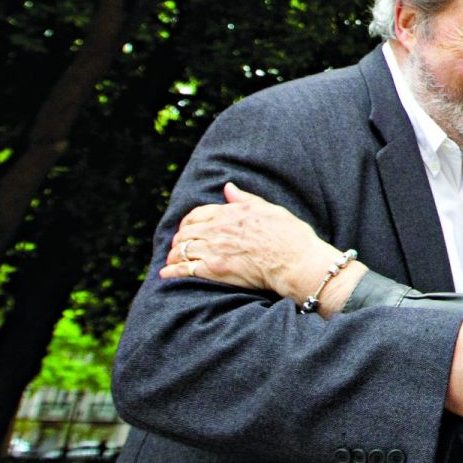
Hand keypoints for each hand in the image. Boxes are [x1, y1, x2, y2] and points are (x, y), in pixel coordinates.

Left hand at [161, 182, 344, 303]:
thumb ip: (245, 199)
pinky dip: (172, 271)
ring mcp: (214, 249)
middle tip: (180, 246)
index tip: (188, 229)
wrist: (296, 262)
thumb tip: (228, 188)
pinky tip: (166, 274)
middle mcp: (218, 229)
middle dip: (180, 239)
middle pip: (185, 232)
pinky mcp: (214, 270)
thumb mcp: (270, 209)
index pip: (197, 214)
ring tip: (173, 260)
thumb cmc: (290, 236)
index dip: (188, 222)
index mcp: (231, 212)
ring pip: (182, 249)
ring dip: (174, 255)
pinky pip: (184, 269)